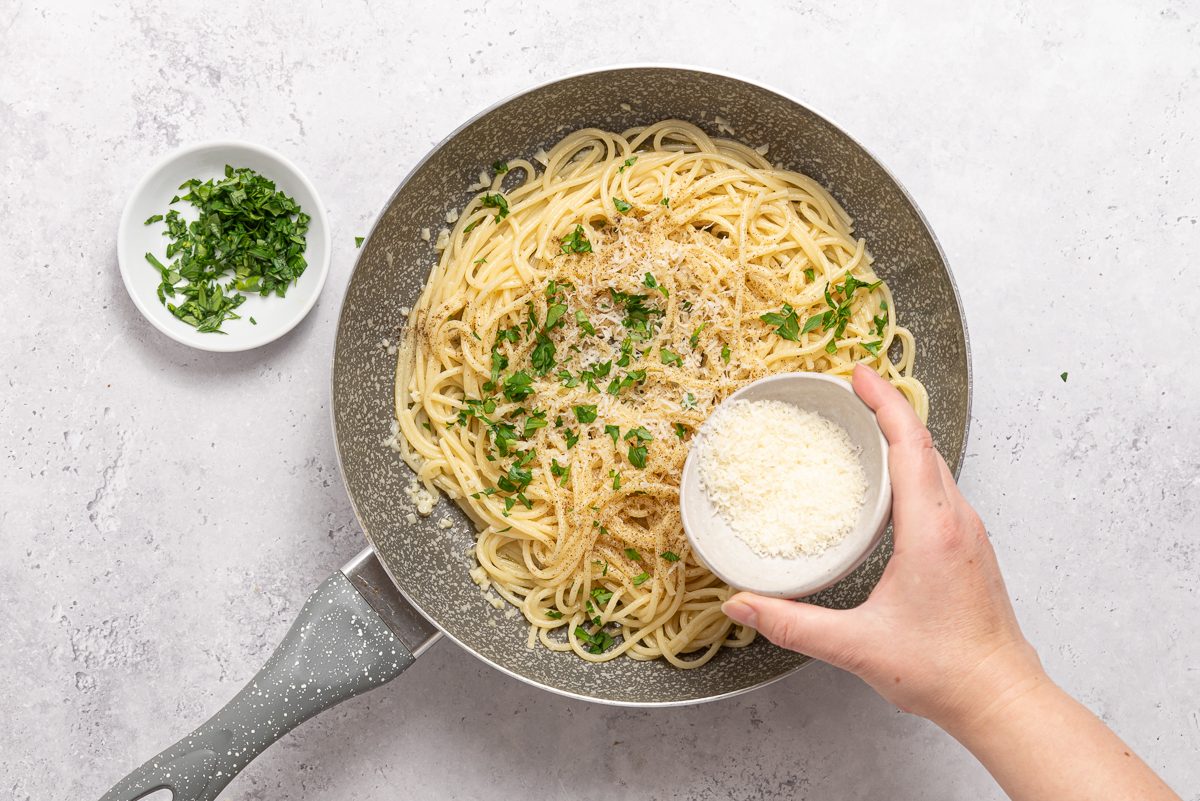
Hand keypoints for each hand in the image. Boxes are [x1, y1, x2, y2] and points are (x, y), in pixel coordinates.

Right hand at [722, 364, 1044, 729]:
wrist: (1001, 698)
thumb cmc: (943, 671)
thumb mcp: (857, 645)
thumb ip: (792, 623)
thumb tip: (741, 603)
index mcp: (932, 530)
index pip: (910, 445)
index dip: (883, 403)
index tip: (859, 374)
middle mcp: (958, 522)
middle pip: (925, 445)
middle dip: (889, 409)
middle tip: (852, 391)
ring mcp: (970, 534)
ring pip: (937, 466)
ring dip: (904, 437)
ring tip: (866, 425)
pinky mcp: (970, 549)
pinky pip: (941, 489)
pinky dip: (915, 467)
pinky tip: (891, 482)